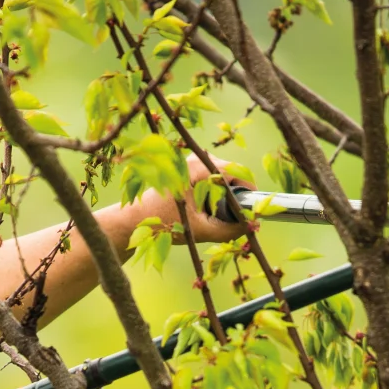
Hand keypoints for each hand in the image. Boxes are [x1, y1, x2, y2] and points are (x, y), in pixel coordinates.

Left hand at [133, 155, 247, 244]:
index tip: (253, 207)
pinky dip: (215, 189)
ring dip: (226, 190)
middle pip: (230, 170)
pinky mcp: (186, 167)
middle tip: (238, 215)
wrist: (135, 220)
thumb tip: (252, 227)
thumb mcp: (201, 230)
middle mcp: (195, 158)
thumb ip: (229, 230)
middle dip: (237, 192)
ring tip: (221, 212)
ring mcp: (190, 161)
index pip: (235, 171)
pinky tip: (209, 206)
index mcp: (198, 168)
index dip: (248, 188)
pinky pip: (210, 174)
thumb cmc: (164, 224)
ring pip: (220, 172)